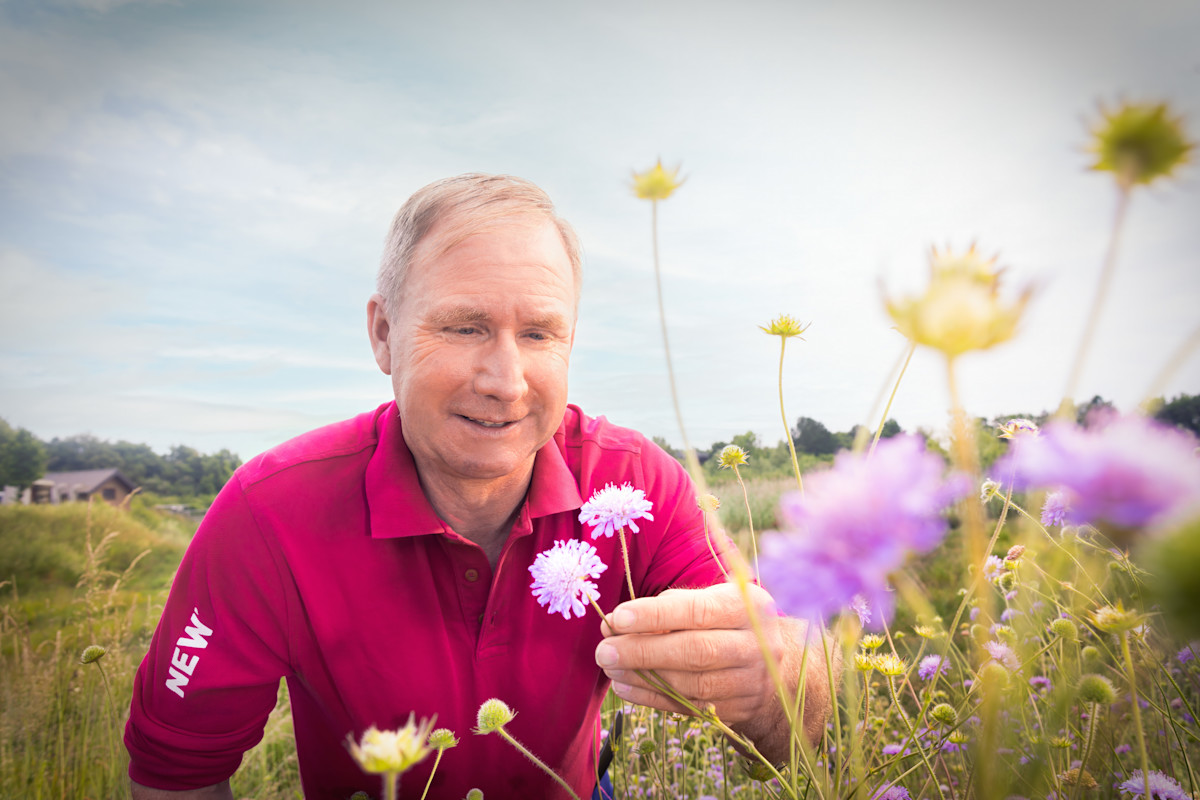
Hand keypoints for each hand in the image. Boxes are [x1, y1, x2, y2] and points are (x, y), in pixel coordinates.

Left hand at [593, 582, 787, 746]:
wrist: (773, 663)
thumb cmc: (726, 621)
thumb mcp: (712, 600)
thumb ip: (670, 606)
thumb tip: (617, 623)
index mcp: (747, 607)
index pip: (697, 611)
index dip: (655, 616)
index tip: (617, 618)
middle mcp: (755, 645)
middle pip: (695, 651)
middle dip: (643, 651)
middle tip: (604, 651)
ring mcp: (750, 682)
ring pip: (691, 684)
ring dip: (644, 677)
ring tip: (610, 668)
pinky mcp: (738, 710)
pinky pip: (689, 707)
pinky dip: (653, 698)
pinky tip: (626, 687)